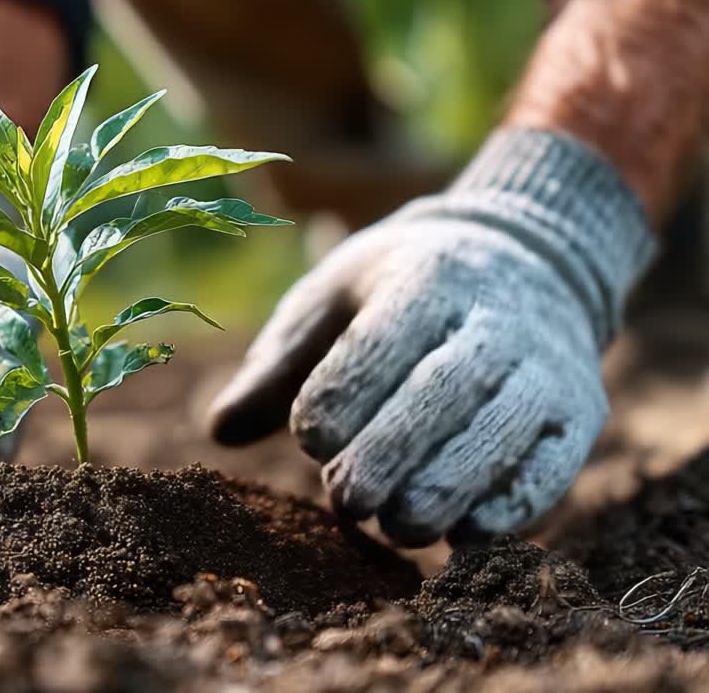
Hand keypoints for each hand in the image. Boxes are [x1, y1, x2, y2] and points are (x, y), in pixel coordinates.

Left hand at [209, 130, 655, 545]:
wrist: (527, 257)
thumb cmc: (397, 291)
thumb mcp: (332, 300)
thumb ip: (277, 364)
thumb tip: (217, 431)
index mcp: (425, 276)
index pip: (385, 336)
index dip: (345, 391)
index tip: (307, 438)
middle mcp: (495, 316)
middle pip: (446, 386)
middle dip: (391, 450)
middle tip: (345, 502)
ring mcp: (545, 364)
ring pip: (503, 428)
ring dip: (448, 486)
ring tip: (397, 528)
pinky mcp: (577, 411)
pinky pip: (552, 464)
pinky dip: (512, 507)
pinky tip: (464, 538)